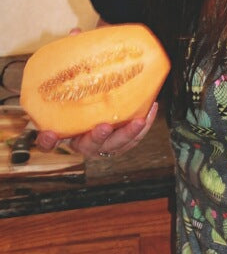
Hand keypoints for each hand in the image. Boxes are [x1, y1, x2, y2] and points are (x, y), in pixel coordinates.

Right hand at [36, 102, 157, 158]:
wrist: (99, 116)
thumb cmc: (80, 114)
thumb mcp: (66, 112)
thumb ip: (57, 109)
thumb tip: (48, 111)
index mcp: (68, 138)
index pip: (52, 144)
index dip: (50, 142)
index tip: (50, 135)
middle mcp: (87, 146)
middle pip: (92, 145)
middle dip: (98, 136)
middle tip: (103, 126)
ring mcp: (108, 146)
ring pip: (119, 143)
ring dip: (130, 133)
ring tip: (139, 119)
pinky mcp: (125, 142)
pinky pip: (136, 137)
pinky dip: (145, 124)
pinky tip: (151, 107)